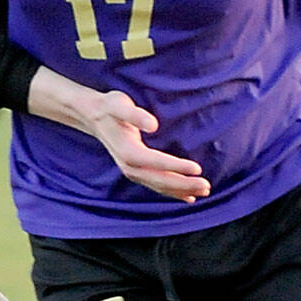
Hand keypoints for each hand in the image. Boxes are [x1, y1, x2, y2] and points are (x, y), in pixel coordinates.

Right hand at [86, 91, 210, 202]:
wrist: (93, 116)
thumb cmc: (109, 107)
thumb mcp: (120, 104)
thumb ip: (136, 114)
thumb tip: (153, 125)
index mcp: (128, 151)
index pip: (156, 162)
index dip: (177, 166)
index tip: (197, 168)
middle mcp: (129, 166)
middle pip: (160, 180)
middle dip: (184, 184)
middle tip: (206, 186)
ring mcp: (131, 171)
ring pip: (159, 186)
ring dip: (181, 190)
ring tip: (203, 192)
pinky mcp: (135, 172)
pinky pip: (155, 186)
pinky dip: (171, 192)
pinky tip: (187, 197)